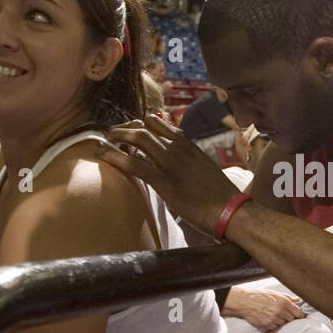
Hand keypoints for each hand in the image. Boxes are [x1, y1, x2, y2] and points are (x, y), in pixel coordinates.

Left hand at [100, 116, 241, 233]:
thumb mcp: (204, 168)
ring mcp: (170, 162)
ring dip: (117, 137)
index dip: (141, 124)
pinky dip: (115, 156)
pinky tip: (102, 154)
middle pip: (145, 127)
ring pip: (138, 139)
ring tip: (104, 141)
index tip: (130, 129)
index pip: (160, 123)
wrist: (230, 209)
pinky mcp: (164, 181)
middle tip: (112, 134)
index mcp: (188, 144)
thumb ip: (188, 161)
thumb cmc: (219, 195)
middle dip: (125, 128)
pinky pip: (134, 164)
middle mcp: (178, 148)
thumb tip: (177, 165)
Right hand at [222, 287, 303, 332]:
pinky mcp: (267, 325)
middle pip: (292, 319)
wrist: (245, 302)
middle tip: (285, 314)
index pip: (298, 312)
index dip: (300, 314)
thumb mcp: (274, 293)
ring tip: (275, 315)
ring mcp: (273, 319)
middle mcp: (279, 311)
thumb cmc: (259, 296)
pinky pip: (275, 327)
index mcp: (283, 302)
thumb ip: (288, 297)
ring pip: (284, 324)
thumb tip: (298, 300)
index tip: (299, 315)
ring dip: (282, 321)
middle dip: (290, 317)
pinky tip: (270, 318)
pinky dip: (274, 324)